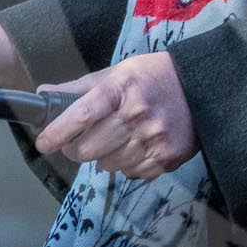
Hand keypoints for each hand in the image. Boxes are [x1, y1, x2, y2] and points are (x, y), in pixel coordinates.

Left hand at [35, 52, 197, 178]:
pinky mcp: (166, 158)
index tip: (43, 143)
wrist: (202, 88)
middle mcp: (137, 115)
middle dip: (76, 149)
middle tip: (78, 142)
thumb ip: (79, 88)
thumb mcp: (118, 73)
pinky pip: (130, 174)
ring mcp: (153, 139)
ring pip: (107, 166)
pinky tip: (134, 148)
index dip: (56, 134)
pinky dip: (126, 165)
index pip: (80, 116)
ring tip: (114, 141)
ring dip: (103, 158)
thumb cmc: (153, 78)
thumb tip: (43, 95)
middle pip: (88, 149)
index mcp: (120, 89)